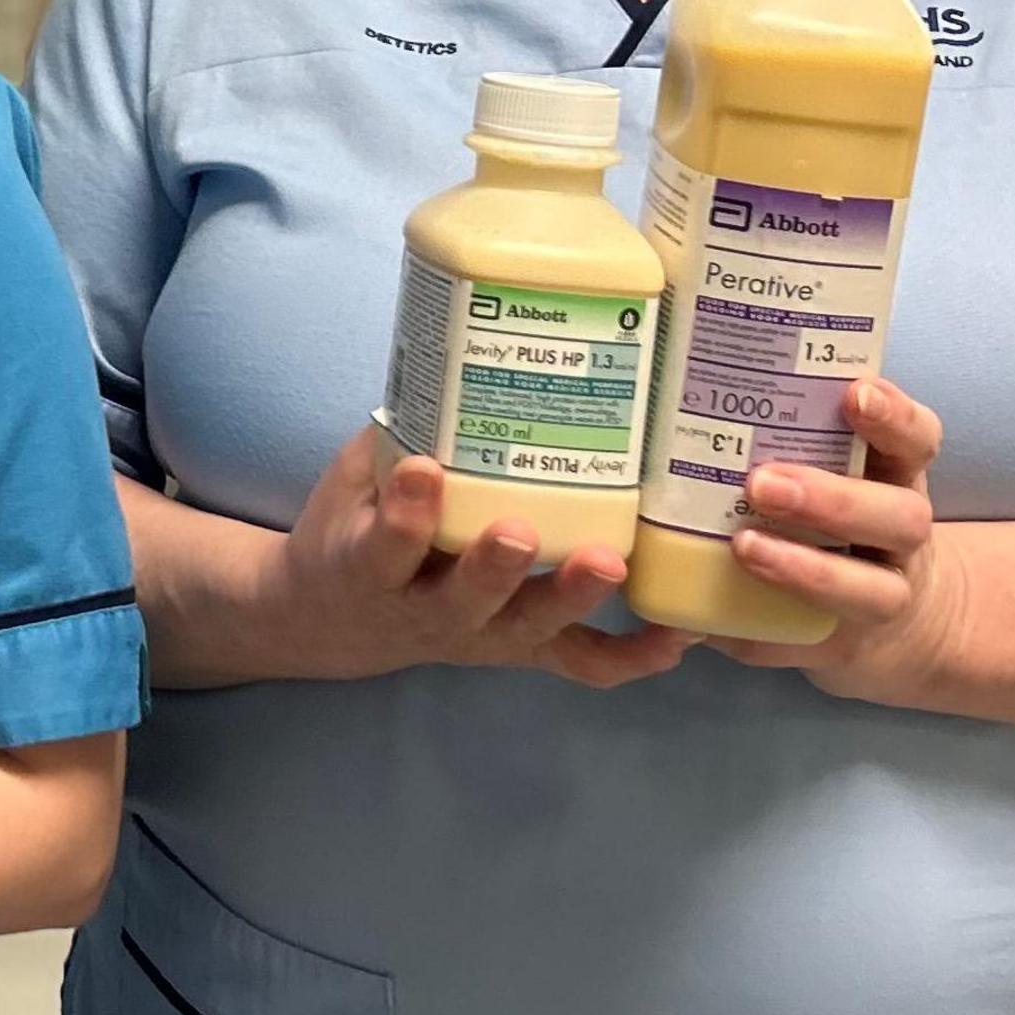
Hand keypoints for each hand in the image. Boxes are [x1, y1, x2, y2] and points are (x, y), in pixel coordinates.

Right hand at [266, 426, 692, 689]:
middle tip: (521, 531)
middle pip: (465, 599)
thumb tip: (449, 352)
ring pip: (529, 628)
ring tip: (612, 563)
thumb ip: (392, 438)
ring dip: (570, 597)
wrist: (336, 619)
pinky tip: (677, 634)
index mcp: (371, 568)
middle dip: (495, 567)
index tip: (424, 468)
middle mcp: (428, 611)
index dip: (405, 512)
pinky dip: (630, 656)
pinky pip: (580, 662)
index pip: (384, 546)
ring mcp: (480, 636)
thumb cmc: (351, 534)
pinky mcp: (521, 650)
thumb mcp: (347, 485)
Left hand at [709, 379, 962, 702]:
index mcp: (896, 478)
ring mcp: (881, 598)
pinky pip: (805, 647)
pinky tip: (712, 624)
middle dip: (833, 500)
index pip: (917, 441)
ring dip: (804, 570)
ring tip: (743, 548)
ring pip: (868, 591)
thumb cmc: (840, 522)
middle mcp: (901, 538)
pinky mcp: (842, 648)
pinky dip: (759, 636)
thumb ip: (794, 434)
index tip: (855, 394)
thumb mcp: (839, 472)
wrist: (892, 623)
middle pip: (898, 517)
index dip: (894, 417)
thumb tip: (691, 381)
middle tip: (764, 483)